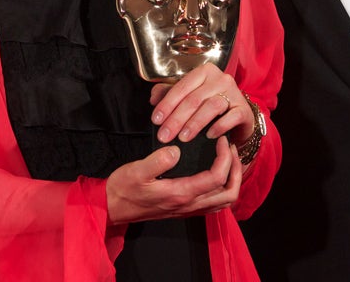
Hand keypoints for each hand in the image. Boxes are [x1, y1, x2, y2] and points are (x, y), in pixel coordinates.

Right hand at [106, 135, 241, 223]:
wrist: (112, 208)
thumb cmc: (123, 188)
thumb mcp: (136, 170)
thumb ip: (157, 161)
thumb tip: (176, 150)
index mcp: (181, 193)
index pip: (217, 177)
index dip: (225, 157)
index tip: (221, 139)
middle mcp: (189, 205)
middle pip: (229, 194)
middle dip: (237, 170)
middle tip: (231, 149)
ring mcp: (188, 209)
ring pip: (224, 202)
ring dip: (232, 181)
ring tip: (228, 159)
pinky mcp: (184, 209)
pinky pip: (214, 204)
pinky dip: (222, 189)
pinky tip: (216, 173)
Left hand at [149, 63, 254, 148]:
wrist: (239, 118)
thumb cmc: (211, 107)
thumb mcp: (190, 97)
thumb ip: (170, 94)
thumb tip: (153, 98)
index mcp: (204, 72)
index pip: (181, 87)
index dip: (166, 104)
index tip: (156, 120)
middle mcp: (220, 79)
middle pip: (194, 98)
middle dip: (176, 119)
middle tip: (165, 135)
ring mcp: (234, 93)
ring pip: (211, 106)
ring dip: (194, 123)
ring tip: (183, 138)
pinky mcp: (244, 109)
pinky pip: (231, 116)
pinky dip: (219, 126)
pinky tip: (208, 136)